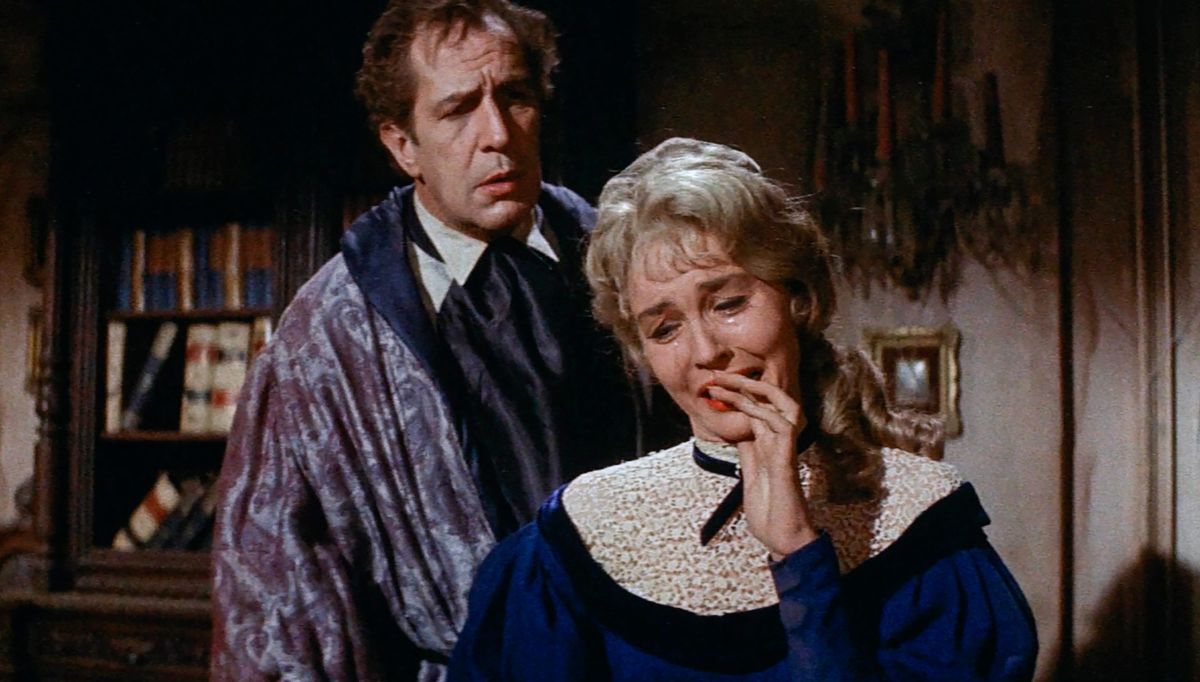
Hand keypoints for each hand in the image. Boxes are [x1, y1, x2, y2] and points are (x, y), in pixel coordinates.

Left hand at [708, 372, 819, 559]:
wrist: (783, 538)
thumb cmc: (769, 510)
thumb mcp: (750, 473)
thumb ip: (747, 450)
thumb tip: (737, 429)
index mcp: (769, 442)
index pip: (758, 406)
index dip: (737, 392)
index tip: (712, 384)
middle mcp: (780, 441)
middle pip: (771, 398)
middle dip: (745, 382)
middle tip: (716, 375)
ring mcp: (785, 449)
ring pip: (779, 406)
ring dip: (750, 392)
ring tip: (723, 385)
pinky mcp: (787, 461)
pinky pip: (782, 429)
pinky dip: (763, 415)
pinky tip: (743, 410)